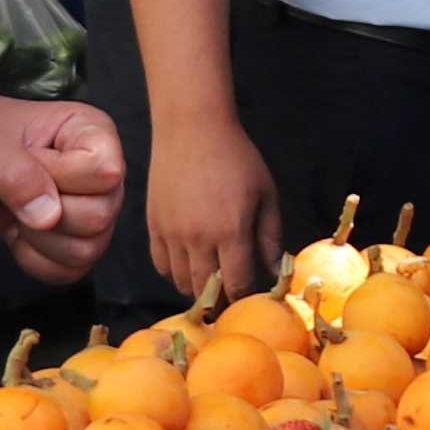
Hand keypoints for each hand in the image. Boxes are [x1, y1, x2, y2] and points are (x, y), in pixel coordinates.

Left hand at [0, 76, 129, 283]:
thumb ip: (17, 176)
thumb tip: (49, 217)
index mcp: (93, 133)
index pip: (105, 173)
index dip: (61, 178)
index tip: (29, 161)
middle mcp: (101, 172)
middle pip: (100, 217)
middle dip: (46, 215)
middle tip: (16, 193)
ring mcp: (92, 208)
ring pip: (88, 250)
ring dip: (40, 241)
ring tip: (16, 212)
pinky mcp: (75, 239)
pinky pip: (71, 271)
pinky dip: (36, 261)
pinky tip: (18, 234)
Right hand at [145, 107, 280, 308]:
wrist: (192, 128)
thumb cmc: (236, 158)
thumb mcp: (266, 194)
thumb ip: (271, 237)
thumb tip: (277, 271)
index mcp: (231, 232)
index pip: (238, 285)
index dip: (246, 298)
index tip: (252, 299)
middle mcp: (198, 239)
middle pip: (207, 291)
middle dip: (221, 300)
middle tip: (231, 297)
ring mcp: (171, 234)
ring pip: (181, 282)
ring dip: (197, 288)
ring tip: (211, 283)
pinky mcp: (153, 226)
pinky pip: (161, 265)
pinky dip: (175, 272)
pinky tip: (189, 265)